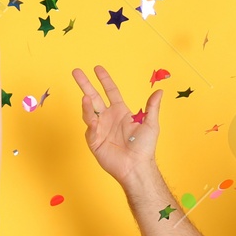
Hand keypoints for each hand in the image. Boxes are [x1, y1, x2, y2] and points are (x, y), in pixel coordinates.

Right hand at [72, 65, 162, 184]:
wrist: (136, 166)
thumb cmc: (144, 147)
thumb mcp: (151, 124)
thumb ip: (152, 107)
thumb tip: (159, 91)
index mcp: (120, 111)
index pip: (110, 91)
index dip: (104, 79)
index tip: (97, 68)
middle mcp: (108, 118)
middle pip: (94, 97)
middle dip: (85, 84)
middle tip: (76, 72)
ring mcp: (100, 129)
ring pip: (89, 112)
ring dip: (87, 105)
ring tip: (85, 97)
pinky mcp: (95, 142)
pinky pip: (91, 130)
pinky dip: (92, 125)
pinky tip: (95, 123)